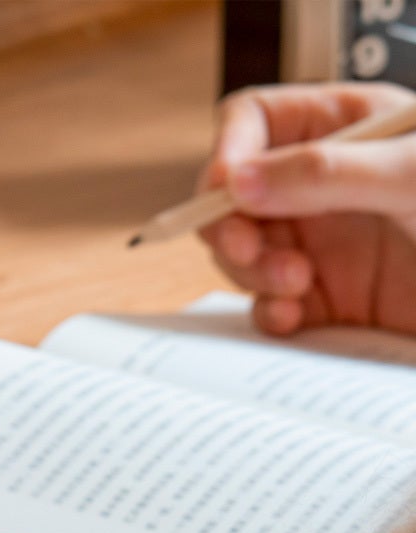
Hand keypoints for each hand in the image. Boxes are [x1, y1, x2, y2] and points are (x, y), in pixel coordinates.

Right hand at [200, 83, 415, 336]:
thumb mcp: (410, 175)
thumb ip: (324, 173)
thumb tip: (238, 182)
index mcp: (341, 130)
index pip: (252, 123)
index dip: (228, 153)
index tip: (228, 190)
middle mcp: (318, 185)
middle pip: (232, 196)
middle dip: (232, 227)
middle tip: (256, 250)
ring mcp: (316, 242)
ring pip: (241, 254)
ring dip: (251, 273)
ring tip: (295, 284)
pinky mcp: (321, 297)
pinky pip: (267, 305)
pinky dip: (269, 314)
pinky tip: (296, 315)